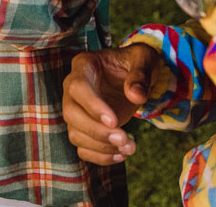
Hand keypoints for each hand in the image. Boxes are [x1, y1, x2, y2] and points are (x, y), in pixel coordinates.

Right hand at [62, 44, 164, 164]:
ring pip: (76, 134)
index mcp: (84, 65)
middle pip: (71, 114)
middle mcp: (73, 88)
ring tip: (130, 147)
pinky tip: (121, 155)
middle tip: (124, 140)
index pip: (78, 87)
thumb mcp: (144, 59)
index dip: (92, 106)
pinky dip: (100, 156)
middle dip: (97, 132)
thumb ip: (140, 74)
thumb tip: (136, 96)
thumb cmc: (136, 62)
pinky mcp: (84, 127)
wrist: (134, 74)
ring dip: (101, 147)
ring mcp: (77, 109)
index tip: (114, 121)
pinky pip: (83, 147)